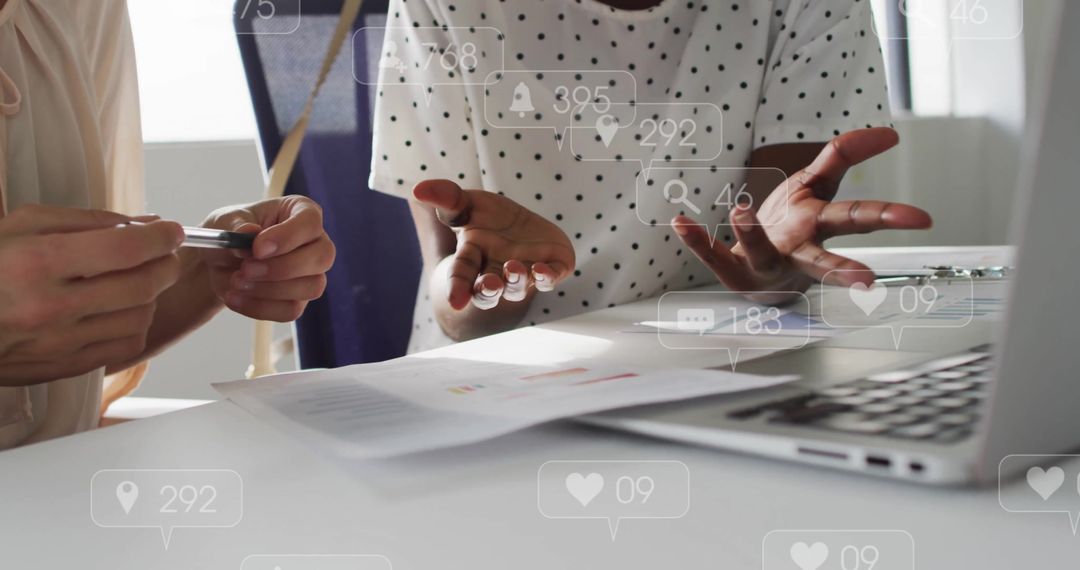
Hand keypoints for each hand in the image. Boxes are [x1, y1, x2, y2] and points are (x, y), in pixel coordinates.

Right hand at [0, 205, 183, 384]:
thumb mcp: (23, 224)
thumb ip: (90, 221)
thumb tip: (145, 224)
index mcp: (37, 263)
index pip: (126, 249)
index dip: (161, 238)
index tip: (172, 231)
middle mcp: (50, 307)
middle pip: (142, 286)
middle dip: (164, 264)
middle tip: (164, 253)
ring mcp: (58, 343)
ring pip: (140, 318)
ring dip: (150, 295)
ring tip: (135, 280)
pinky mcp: (64, 367)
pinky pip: (126, 347)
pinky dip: (135, 324)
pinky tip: (119, 309)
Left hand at [201, 196, 334, 321]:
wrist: (219, 262)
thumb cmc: (229, 233)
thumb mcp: (224, 222)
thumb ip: (236, 226)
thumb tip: (249, 232)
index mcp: (301, 212)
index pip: (311, 222)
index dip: (288, 236)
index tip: (257, 248)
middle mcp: (315, 242)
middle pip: (321, 257)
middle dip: (282, 268)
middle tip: (245, 269)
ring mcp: (311, 274)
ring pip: (311, 287)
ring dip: (269, 289)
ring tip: (235, 282)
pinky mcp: (300, 299)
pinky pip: (291, 310)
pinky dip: (260, 307)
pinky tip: (235, 298)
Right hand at [413, 180, 574, 309]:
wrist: (522, 228)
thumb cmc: (489, 219)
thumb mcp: (467, 204)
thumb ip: (446, 199)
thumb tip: (417, 188)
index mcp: (472, 260)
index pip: (461, 276)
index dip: (457, 288)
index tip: (456, 301)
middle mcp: (496, 273)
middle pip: (488, 292)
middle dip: (488, 291)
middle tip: (490, 285)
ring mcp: (523, 274)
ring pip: (517, 288)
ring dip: (515, 281)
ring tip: (513, 268)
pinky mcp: (550, 269)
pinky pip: (550, 279)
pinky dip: (547, 277)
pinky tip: (542, 270)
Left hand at [673, 128, 932, 302]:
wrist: (761, 279)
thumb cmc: (794, 229)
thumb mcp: (819, 188)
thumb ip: (845, 155)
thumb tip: (886, 133)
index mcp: (821, 227)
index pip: (859, 218)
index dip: (890, 216)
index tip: (924, 220)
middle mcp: (797, 250)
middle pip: (821, 257)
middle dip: (845, 268)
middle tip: (867, 280)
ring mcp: (764, 263)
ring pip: (763, 252)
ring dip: (754, 235)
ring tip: (743, 212)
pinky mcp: (733, 270)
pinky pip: (713, 255)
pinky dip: (697, 240)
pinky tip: (682, 223)